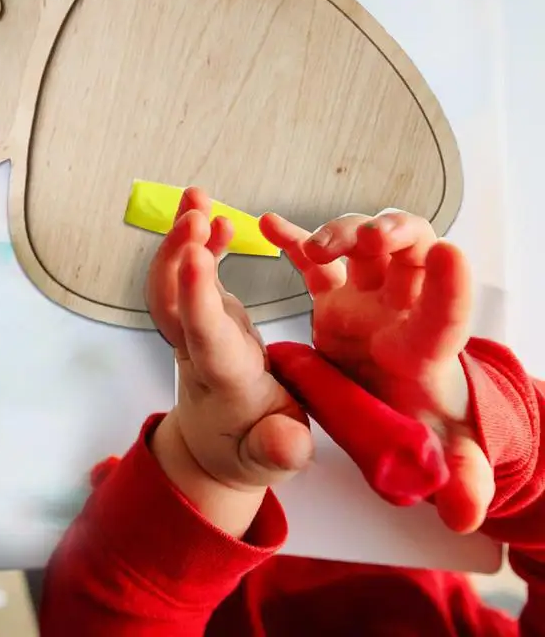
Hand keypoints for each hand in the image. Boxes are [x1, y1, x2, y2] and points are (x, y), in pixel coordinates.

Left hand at [147, 188, 312, 535]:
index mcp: (225, 381)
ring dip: (182, 238)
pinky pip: (194, 277)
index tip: (193, 253)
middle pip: (170, 301)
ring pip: (174, 282)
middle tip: (193, 213)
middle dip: (176, 254)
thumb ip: (280, 450)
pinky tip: (215, 220)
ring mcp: (197, 329)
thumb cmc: (252, 453)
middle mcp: (201, 349)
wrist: (217, 448)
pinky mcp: (203, 318)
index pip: (204, 335)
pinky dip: (202, 244)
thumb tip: (288, 443)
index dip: (195, 294)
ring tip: (195, 195)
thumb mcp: (276, 459)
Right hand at [260, 209, 493, 532]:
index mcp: (425, 351)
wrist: (400, 401)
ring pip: (361, 244)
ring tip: (316, 248)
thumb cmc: (425, 423)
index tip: (452, 256)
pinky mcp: (333, 298)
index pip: (446, 317)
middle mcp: (399, 312)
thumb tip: (468, 512)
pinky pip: (312, 261)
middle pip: (411, 253)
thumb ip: (460, 480)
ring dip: (342, 232)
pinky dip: (294, 240)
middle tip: (371, 240)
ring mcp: (365, 299)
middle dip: (394, 235)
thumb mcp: (443, 458)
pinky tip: (270, 225)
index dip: (451, 288)